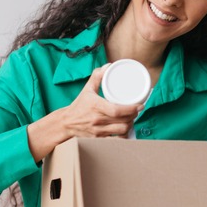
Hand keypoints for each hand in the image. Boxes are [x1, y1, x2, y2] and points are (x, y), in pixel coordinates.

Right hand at [27, 64, 143, 160]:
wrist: (66, 123)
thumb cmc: (79, 105)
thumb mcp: (87, 89)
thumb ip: (97, 76)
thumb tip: (108, 66)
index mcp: (96, 106)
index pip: (117, 110)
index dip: (131, 109)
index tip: (140, 106)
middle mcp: (97, 120)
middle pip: (123, 121)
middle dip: (133, 116)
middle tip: (137, 110)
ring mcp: (98, 131)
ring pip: (122, 131)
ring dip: (130, 125)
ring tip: (132, 119)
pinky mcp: (99, 138)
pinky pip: (116, 140)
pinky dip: (124, 135)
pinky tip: (126, 130)